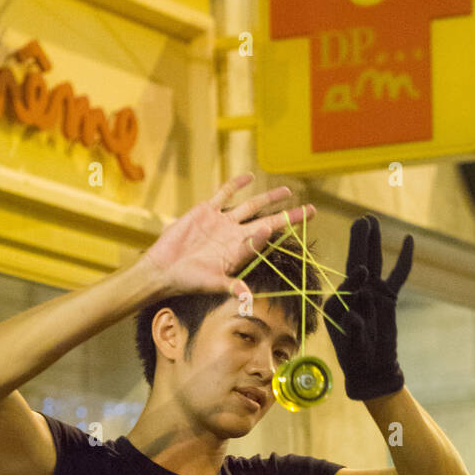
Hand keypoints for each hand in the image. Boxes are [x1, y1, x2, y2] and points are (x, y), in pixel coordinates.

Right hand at [143, 172, 313, 305]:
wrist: (164, 269)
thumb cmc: (188, 280)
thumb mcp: (211, 283)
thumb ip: (232, 286)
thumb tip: (248, 297)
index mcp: (239, 251)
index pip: (268, 236)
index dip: (286, 227)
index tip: (302, 218)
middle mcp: (235, 235)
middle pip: (268, 220)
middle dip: (289, 215)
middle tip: (310, 210)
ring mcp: (222, 222)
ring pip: (251, 205)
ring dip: (269, 198)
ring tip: (287, 191)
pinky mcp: (206, 211)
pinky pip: (225, 193)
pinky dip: (237, 185)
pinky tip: (250, 177)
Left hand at [324, 216, 413, 400]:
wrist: (371, 368)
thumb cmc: (356, 358)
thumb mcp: (352, 346)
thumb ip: (352, 331)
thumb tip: (354, 317)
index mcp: (338, 303)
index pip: (347, 285)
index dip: (355, 277)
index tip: (364, 270)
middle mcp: (354, 293)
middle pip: (357, 262)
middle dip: (359, 241)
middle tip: (362, 219)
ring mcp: (372, 292)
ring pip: (374, 262)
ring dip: (372, 242)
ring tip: (371, 219)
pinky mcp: (388, 297)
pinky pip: (398, 275)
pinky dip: (404, 260)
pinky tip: (409, 240)